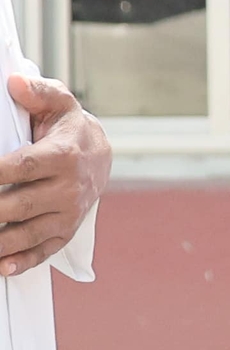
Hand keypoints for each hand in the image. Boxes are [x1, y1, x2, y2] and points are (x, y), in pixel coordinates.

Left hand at [0, 75, 109, 278]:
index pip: (18, 167)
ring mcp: (67, 213)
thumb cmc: (68, 129)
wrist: (100, 155)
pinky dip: (23, 261)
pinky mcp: (66, 231)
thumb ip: (39, 92)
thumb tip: (15, 83)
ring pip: (28, 233)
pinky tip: (2, 267)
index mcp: (62, 156)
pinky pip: (44, 250)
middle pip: (18, 205)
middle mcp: (67, 188)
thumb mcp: (59, 104)